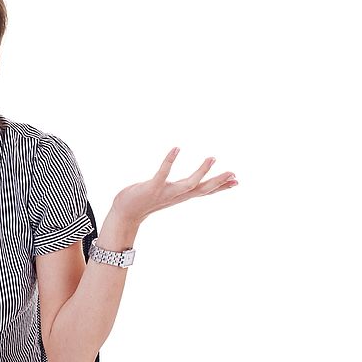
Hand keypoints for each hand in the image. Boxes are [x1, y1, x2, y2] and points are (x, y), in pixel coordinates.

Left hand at [110, 147, 237, 226]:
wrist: (125, 213)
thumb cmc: (143, 201)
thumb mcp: (165, 195)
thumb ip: (176, 190)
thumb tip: (185, 185)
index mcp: (179, 196)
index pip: (204, 191)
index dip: (220, 187)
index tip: (236, 181)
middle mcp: (176, 196)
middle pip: (202, 190)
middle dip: (218, 182)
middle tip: (234, 173)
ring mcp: (165, 192)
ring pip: (188, 184)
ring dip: (201, 172)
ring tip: (212, 158)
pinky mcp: (152, 187)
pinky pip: (163, 173)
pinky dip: (170, 161)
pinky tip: (176, 148)